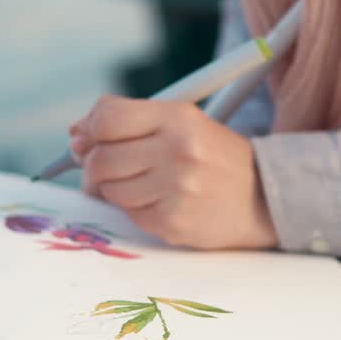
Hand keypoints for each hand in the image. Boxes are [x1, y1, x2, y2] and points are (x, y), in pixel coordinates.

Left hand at [69, 96, 278, 249]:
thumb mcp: (184, 123)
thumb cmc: (215, 157)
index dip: (88, 129)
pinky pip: (129, 214)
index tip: (84, 137)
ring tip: (136, 184)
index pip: (108, 118)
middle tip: (100, 167)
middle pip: (101, 158)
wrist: (265, 197)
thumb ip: (131, 122)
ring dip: (112, 189)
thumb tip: (75, 134)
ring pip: (110, 189)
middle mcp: (178, 151)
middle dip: (91, 165)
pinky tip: (156, 201)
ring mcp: (176, 190)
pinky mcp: (173, 222)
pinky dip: (134, 208)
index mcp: (179, 117)